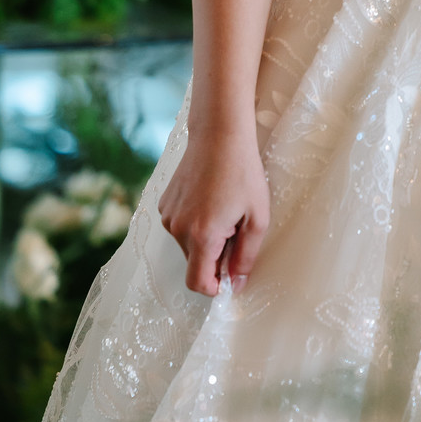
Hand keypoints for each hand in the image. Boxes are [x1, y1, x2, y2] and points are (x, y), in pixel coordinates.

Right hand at [159, 127, 270, 296]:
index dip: (215, 287)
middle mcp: (178, 229)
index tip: (230, 276)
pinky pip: (179, 226)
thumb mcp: (257, 218)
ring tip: (223, 209)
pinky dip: (194, 223)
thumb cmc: (244, 173)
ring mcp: (167, 215)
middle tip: (236, 229)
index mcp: (202, 235)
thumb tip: (237, 283)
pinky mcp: (163, 203)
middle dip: (215, 257)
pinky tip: (209, 199)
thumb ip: (246, 256)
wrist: (219, 134)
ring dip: (205, 239)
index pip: (198, 283)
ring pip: (187, 245)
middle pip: (194, 263)